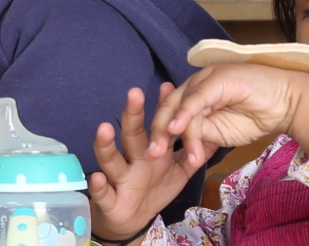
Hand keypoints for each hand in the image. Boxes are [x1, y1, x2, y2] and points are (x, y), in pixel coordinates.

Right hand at [89, 85, 201, 243]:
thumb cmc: (154, 189)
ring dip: (106, 144)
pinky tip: (96, 177)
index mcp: (150, 151)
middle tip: (135, 93)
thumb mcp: (177, 172)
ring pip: (111, 158)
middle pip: (132, 134)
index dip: (161, 108)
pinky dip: (98, 186)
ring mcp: (118, 177)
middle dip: (133, 114)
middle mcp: (132, 159)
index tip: (168, 86)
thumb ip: (191, 153)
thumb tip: (212, 133)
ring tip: (104, 128)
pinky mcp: (109, 199)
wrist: (132, 220)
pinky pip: (102, 192)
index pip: (155, 125)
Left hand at [151, 63, 308, 168]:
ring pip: (180, 106)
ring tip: (178, 156)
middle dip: (158, 133)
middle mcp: (196, 86)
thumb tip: (184, 146)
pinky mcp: (216, 79)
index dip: (159, 133)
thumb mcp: (221, 133)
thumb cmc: (257, 116)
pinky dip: (186, 115)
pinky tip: (178, 130)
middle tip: (152, 155)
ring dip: (177, 133)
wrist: (287, 102)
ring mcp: (205, 80)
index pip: (170, 114)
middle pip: (168, 107)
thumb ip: (201, 135)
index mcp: (194, 97)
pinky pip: (196, 99)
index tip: (152, 157)